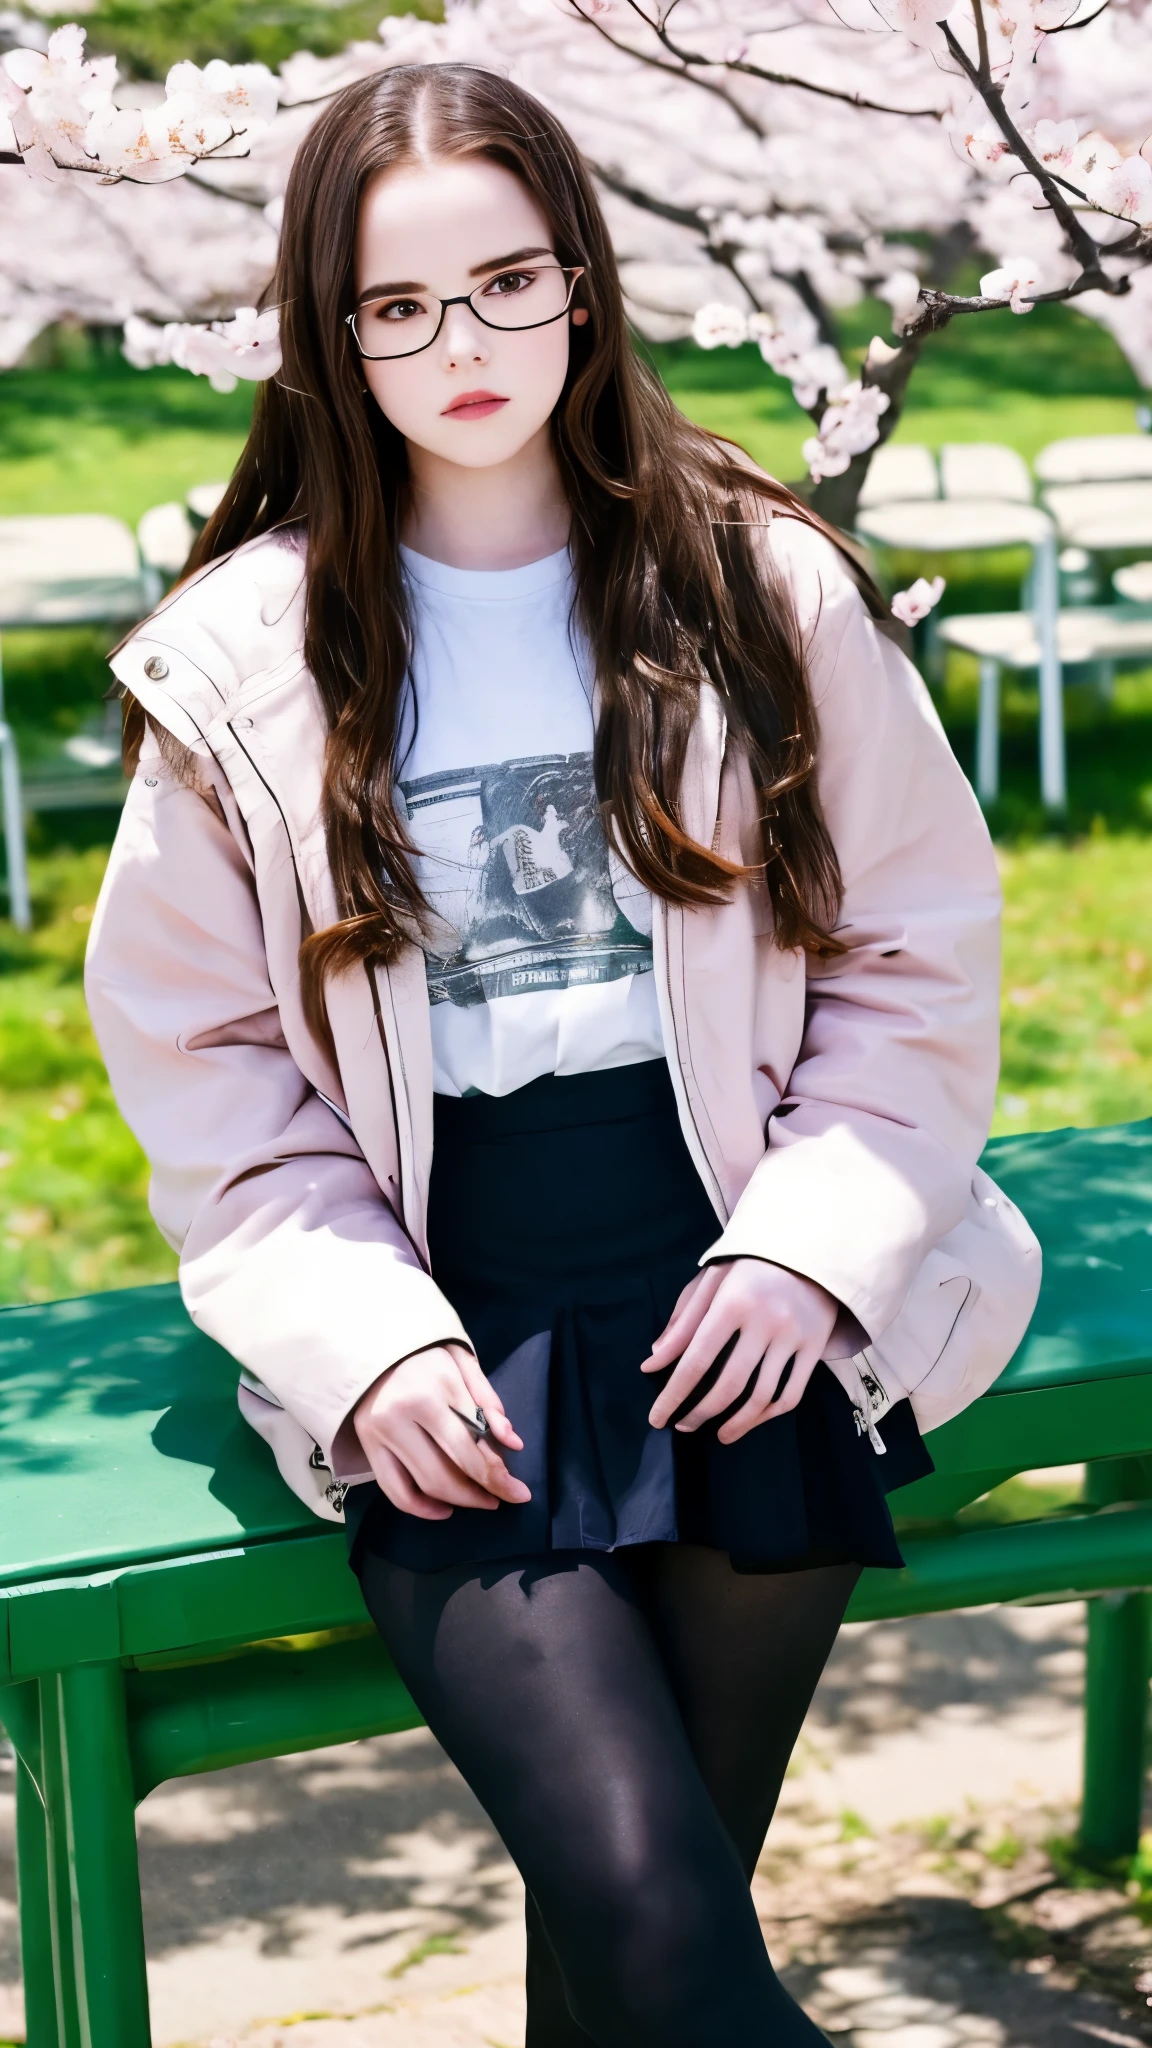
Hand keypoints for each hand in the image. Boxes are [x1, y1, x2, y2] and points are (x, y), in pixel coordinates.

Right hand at [354, 1342, 530, 1520]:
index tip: (520, 1492)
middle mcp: (406, 1412)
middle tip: (502, 1500)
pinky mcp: (368, 1445)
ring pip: (424, 1484)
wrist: (370, 1342)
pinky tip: (443, 1509)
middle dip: (482, 1494)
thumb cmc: (424, 1352)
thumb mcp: (463, 1362)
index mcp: (437, 1386)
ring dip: (457, 1501)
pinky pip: (393, 1489)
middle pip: (450, 1471)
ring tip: (479, 1502)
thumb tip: (514, 1444)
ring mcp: (383, 1431)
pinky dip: (419, 1507)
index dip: (499, 1475)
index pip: (473, 1445)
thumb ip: (488, 1401)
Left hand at [641, 1259, 838, 1444]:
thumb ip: (682, 1322)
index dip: (673, 1395)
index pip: (696, 1360)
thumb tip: (653, 1363)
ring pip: (762, 1397)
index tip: (657, 1418)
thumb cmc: (750, 1264)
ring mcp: (794, 1336)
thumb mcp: (711, 1281)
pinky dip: (768, 1415)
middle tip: (683, 1427)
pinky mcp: (817, 1346)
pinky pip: (792, 1394)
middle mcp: (765, 1321)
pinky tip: (751, 1421)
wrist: (809, 1248)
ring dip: (736, 1423)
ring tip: (718, 1434)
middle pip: (728, 1385)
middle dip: (700, 1413)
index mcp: (732, 1301)